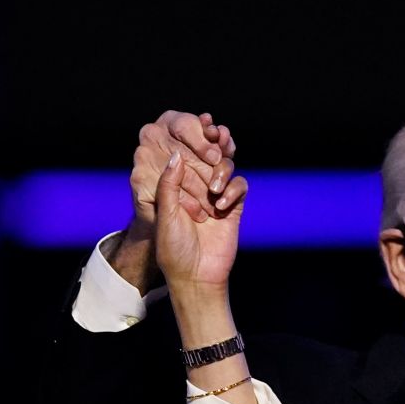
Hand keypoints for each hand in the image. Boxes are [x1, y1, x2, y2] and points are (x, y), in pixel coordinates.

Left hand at [116, 112, 242, 292]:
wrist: (195, 277)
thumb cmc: (173, 249)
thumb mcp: (164, 213)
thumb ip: (169, 184)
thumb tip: (176, 154)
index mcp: (175, 187)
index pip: (184, 155)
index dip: (191, 139)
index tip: (198, 126)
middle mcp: (196, 187)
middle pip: (209, 155)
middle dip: (213, 145)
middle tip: (217, 136)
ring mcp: (216, 196)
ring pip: (226, 166)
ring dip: (222, 170)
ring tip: (213, 188)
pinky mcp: (233, 207)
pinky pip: (240, 186)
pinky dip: (233, 189)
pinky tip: (220, 204)